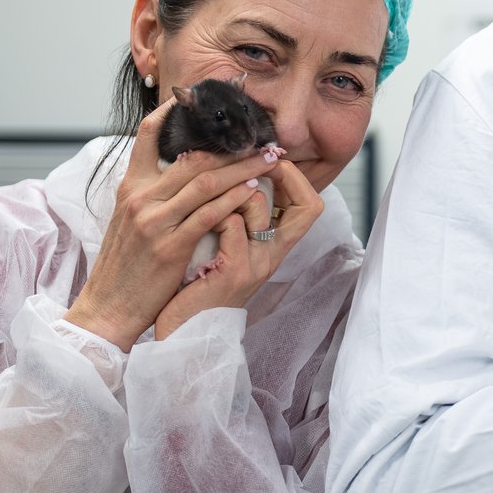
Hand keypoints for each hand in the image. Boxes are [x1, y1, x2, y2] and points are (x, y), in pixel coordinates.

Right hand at [64, 100, 291, 350]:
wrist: (107, 307)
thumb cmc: (124, 266)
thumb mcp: (128, 220)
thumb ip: (150, 193)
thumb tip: (176, 170)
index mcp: (130, 186)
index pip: (147, 135)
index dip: (173, 112)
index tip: (202, 102)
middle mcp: (140, 197)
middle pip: (192, 157)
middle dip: (231, 146)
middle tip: (261, 138)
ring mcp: (154, 220)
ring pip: (206, 181)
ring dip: (242, 167)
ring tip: (269, 159)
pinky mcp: (169, 245)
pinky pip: (209, 214)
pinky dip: (234, 199)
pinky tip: (254, 190)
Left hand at [150, 156, 323, 339]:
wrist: (182, 331)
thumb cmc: (196, 288)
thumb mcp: (225, 251)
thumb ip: (236, 220)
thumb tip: (234, 178)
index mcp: (273, 248)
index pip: (310, 206)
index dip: (296, 179)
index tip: (268, 161)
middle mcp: (272, 255)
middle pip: (307, 206)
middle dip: (280, 175)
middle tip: (247, 164)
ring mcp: (256, 263)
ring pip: (256, 202)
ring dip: (226, 191)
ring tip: (204, 199)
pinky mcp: (235, 271)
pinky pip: (230, 222)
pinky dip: (210, 213)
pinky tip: (191, 222)